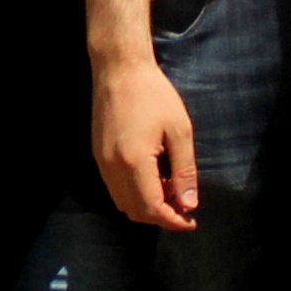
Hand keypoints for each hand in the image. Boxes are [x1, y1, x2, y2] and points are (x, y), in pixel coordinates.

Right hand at [91, 53, 199, 230]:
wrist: (119, 69)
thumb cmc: (154, 94)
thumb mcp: (180, 130)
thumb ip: (185, 171)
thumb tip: (189, 204)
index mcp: (134, 162)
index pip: (152, 209)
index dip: (173, 221)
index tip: (191, 221)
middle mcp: (113, 168)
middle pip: (135, 211)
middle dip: (161, 217)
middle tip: (184, 208)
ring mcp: (102, 162)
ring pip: (122, 202)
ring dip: (146, 207)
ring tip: (171, 192)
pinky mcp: (98, 155)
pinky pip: (115, 188)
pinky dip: (134, 194)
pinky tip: (152, 179)